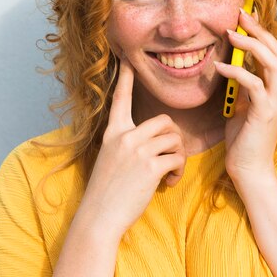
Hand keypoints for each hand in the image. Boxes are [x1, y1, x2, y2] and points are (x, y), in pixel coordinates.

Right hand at [78, 59, 186, 239]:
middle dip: (174, 138)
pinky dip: (178, 172)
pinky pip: (177, 158)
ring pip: (174, 139)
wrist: (98, 217)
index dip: (127, 77)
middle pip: (165, 121)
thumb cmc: (106, 192)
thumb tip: (154, 142)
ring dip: (178, 157)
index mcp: (113, 132)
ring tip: (169, 173)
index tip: (128, 58)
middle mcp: (124, 136)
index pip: (121, 98)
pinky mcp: (149, 166)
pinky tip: (168, 183)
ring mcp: (136, 150)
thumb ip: (127, 145)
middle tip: (171, 157)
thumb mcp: (110, 160)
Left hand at [214, 9, 276, 183]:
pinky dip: (237, 71)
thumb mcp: (242, 107)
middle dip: (259, 30)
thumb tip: (231, 68)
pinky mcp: (265, 112)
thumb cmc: (243, 140)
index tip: (247, 16)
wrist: (249, 169)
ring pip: (272, 63)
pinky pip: (253, 84)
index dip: (263, 33)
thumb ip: (241, 88)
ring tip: (232, 34)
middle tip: (240, 14)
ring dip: (252, 45)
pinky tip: (219, 66)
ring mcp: (276, 102)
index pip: (274, 53)